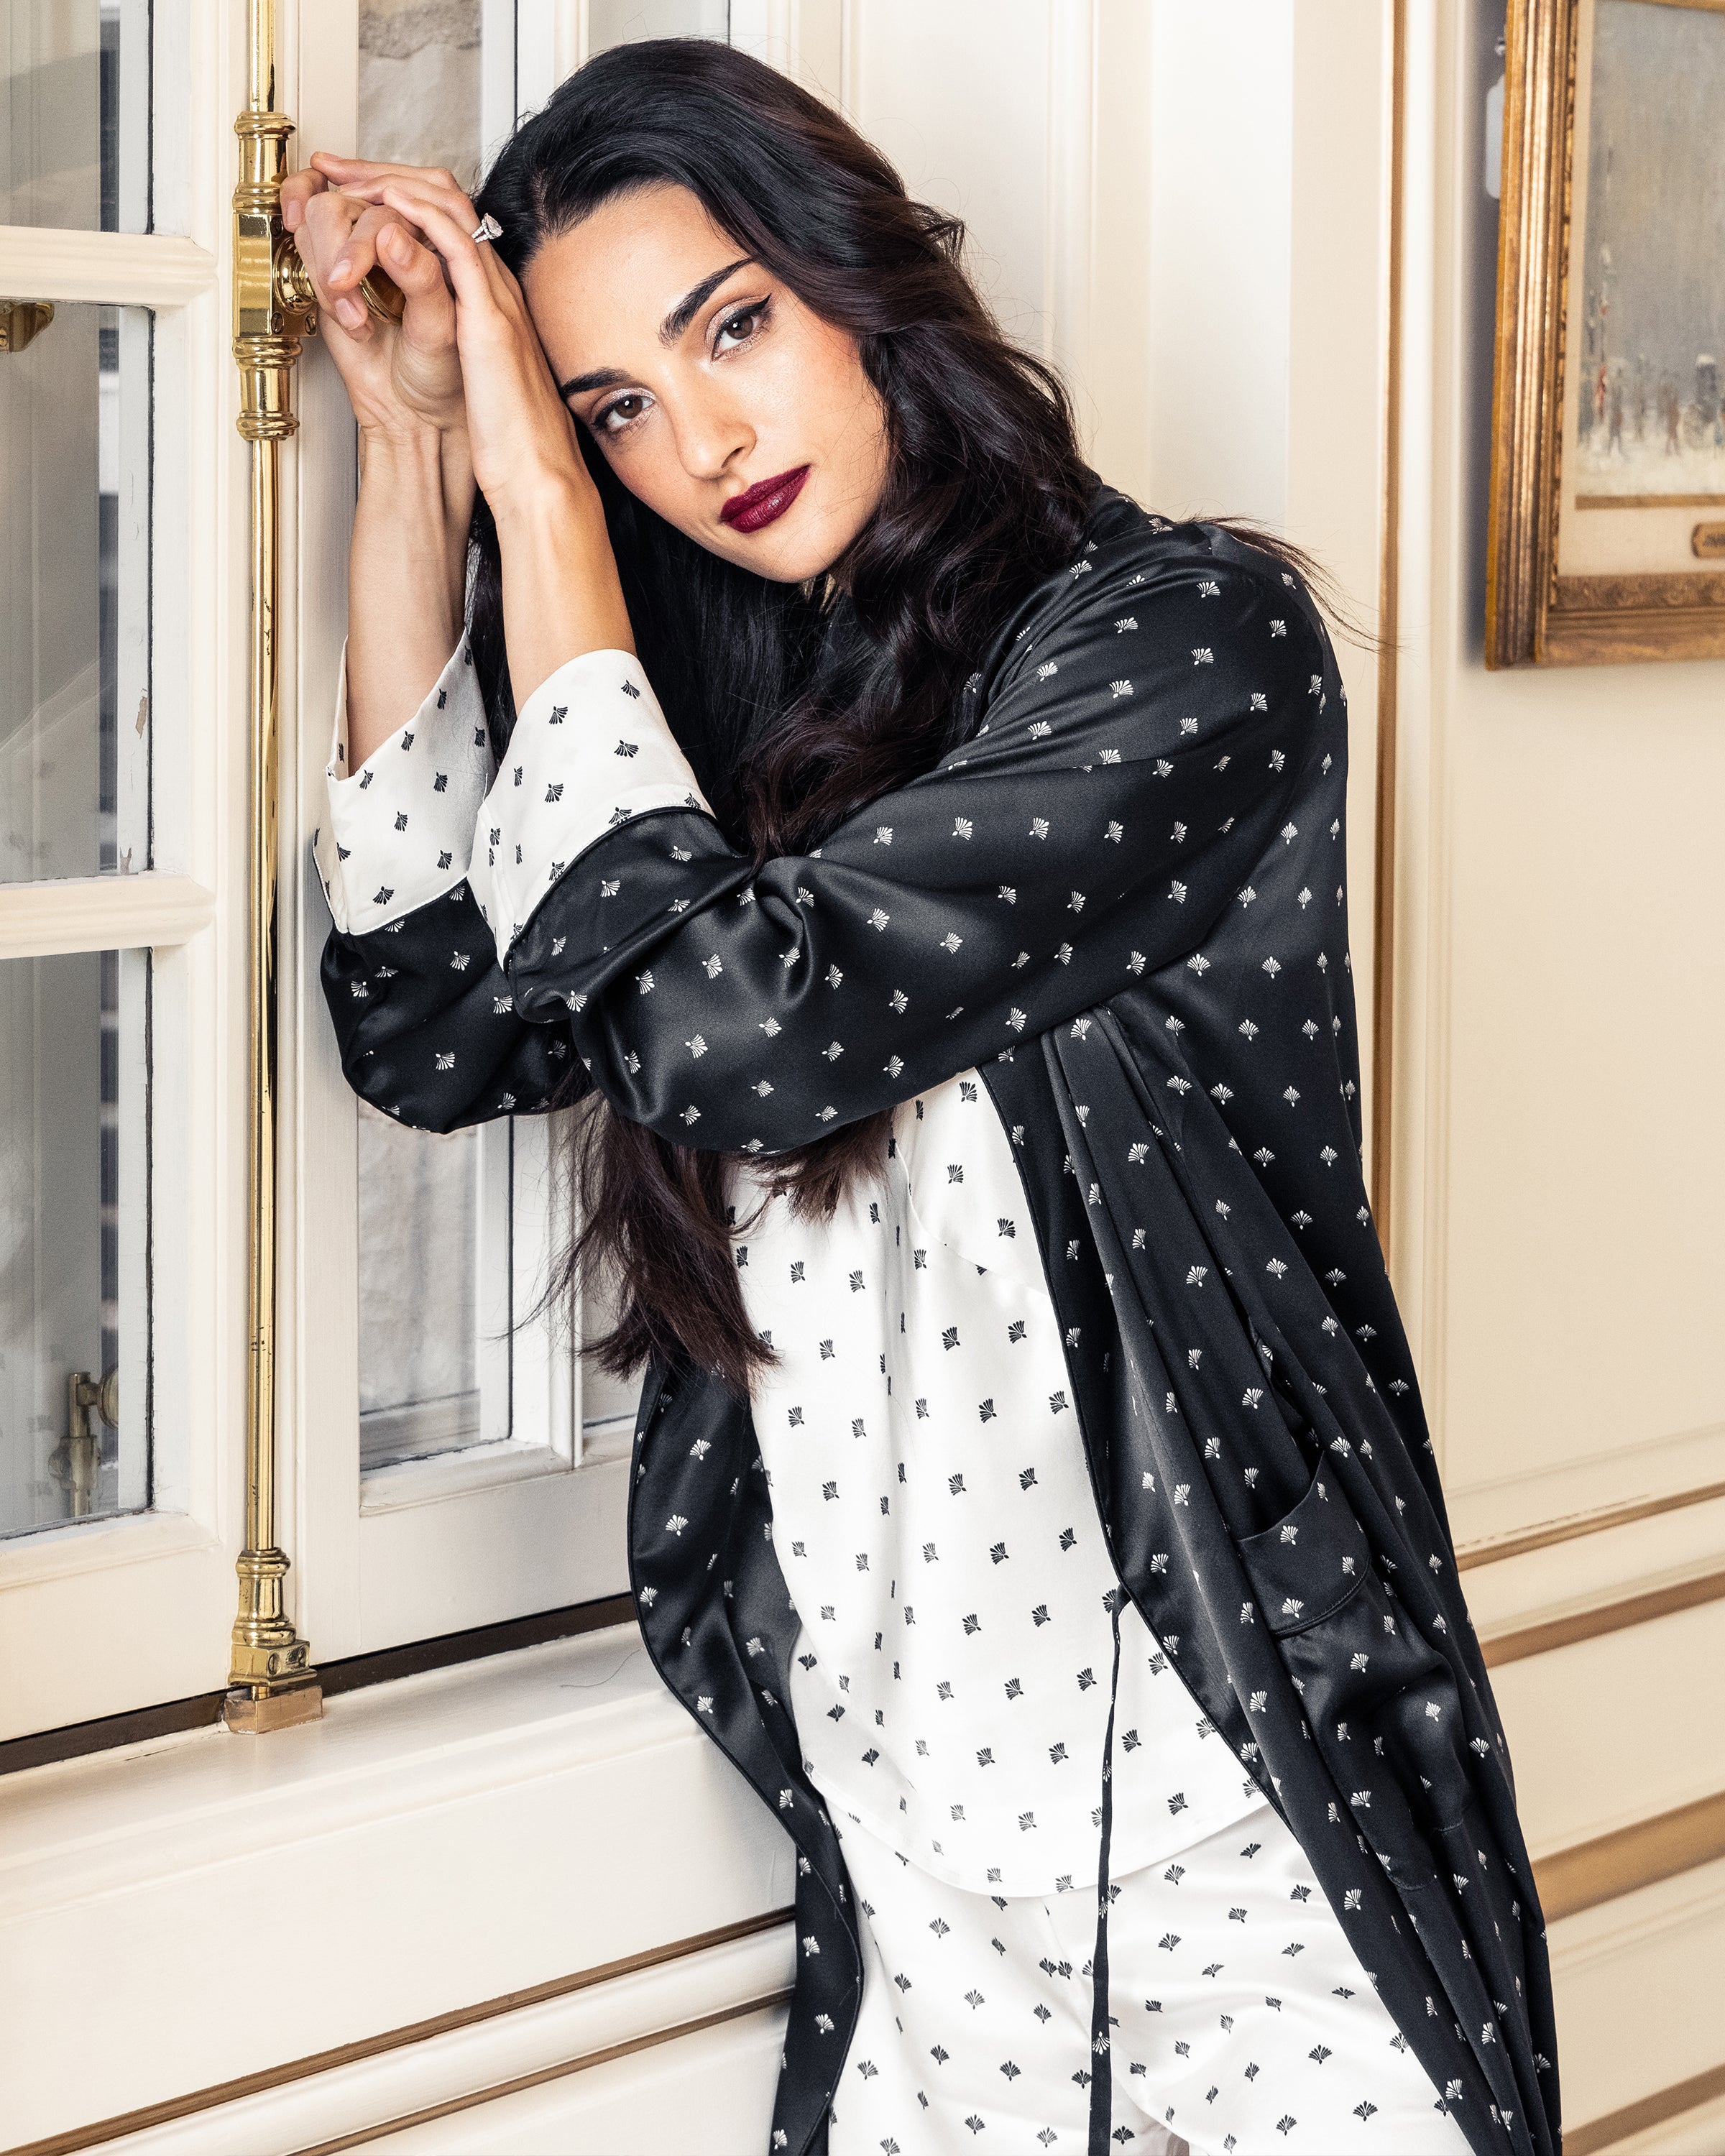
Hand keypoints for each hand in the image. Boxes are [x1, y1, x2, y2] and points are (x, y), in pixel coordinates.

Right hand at [281, 153, 466, 438]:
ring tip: (351, 313)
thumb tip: (391, 233)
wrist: (412, 411)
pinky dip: (312, 262)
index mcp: (441, 239)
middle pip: (359, 198)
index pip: (407, 192)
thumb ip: (422, 276)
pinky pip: (307, 238)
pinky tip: (333, 294)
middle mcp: (403, 236)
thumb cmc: (441, 373)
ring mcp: (365, 250)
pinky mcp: (335, 268)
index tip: (364, 220)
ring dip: (329, 259)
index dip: (381, 197)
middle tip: (346, 281)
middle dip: (348, 242)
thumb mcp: (440, 327)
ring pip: (325, 212)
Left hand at [311, 161, 596, 525]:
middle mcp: (497, 289)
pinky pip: (455, 244)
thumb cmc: (506, 439)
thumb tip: (422, 328)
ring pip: (450, 209)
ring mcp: (498, 297)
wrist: (535, 473)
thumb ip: (450, 340)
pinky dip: (420, 214)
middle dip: (388, 174)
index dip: (399, 197)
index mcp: (490, 301)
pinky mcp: (491, 316)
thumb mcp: (470, 377)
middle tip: (339, 167)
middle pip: (446, 201)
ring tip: (352, 174)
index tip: (355, 190)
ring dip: (396, 183)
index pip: (446, 225)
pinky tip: (387, 202)